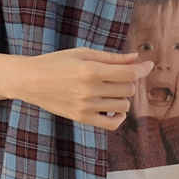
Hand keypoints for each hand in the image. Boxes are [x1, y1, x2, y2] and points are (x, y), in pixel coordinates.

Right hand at [8, 47, 153, 130]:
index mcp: (92, 71)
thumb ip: (111, 58)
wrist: (30, 80)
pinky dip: (119, 117)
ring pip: (123, 105)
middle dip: (129, 81)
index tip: (148, 65)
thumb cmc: (56, 62)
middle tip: (118, 76)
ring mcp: (87, 106)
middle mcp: (91, 90)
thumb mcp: (83, 54)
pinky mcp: (82, 118)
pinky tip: (114, 109)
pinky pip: (111, 124)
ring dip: (123, 97)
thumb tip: (135, 58)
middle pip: (128, 89)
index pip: (129, 73)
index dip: (142, 69)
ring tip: (111, 90)